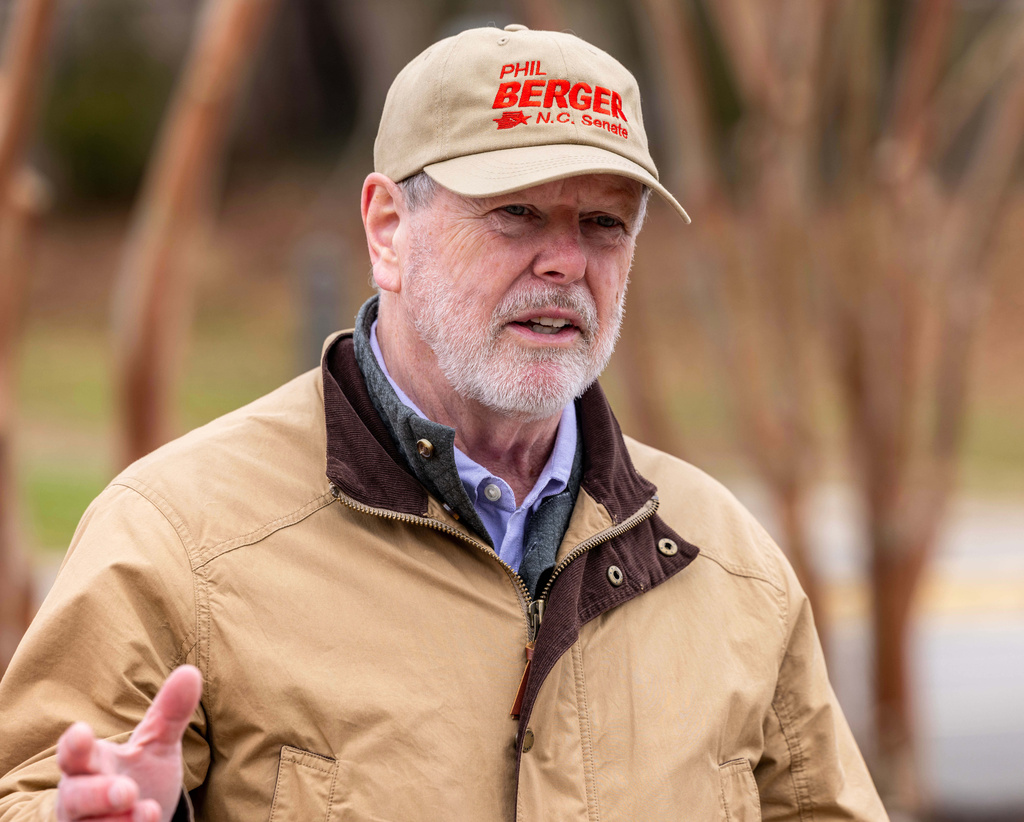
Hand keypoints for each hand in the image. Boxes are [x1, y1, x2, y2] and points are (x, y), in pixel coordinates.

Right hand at [55, 665, 201, 821]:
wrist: (143, 821)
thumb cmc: (142, 777)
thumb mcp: (158, 745)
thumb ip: (170, 713)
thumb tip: (191, 671)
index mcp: (91, 764)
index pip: (74, 754)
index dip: (74, 745)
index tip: (81, 733)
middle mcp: (80, 799)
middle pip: (75, 798)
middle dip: (97, 794)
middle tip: (126, 789)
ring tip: (149, 810)